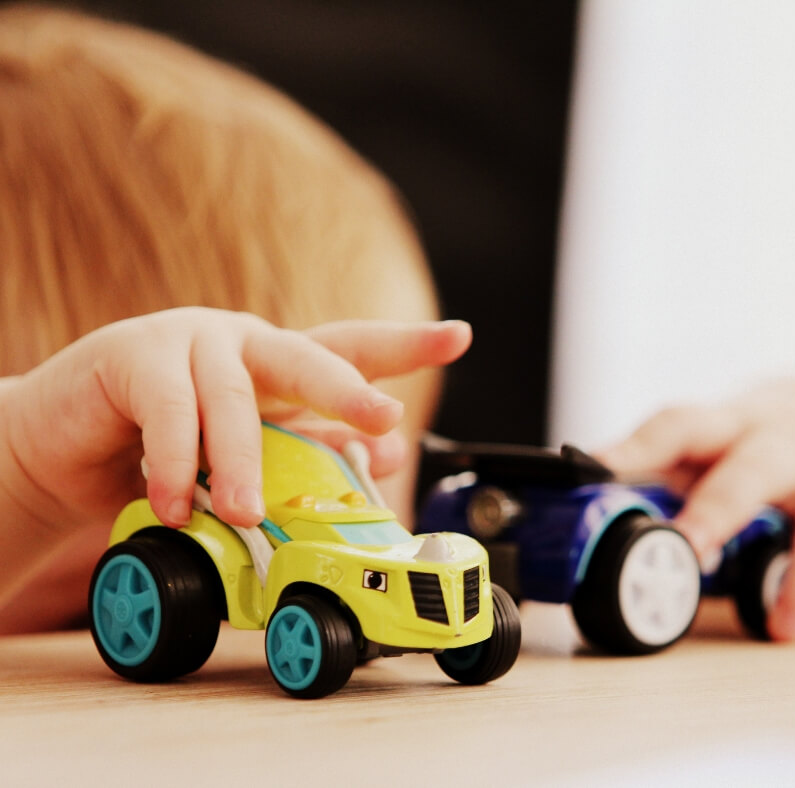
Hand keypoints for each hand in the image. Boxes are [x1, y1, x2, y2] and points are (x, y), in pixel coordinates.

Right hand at [0, 308, 470, 536]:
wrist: (64, 448)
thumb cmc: (164, 452)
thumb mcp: (243, 458)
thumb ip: (303, 451)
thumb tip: (380, 455)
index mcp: (276, 364)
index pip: (349, 347)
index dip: (405, 343)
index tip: (460, 336)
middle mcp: (243, 343)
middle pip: (308, 356)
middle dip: (349, 388)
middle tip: (382, 418)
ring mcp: (189, 342)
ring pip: (235, 399)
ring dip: (245, 463)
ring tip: (247, 512)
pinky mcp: (133, 356)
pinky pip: (169, 412)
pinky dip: (177, 464)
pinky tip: (176, 503)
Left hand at [596, 379, 794, 640]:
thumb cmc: (752, 440)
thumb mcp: (706, 446)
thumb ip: (656, 475)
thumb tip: (577, 507)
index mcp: (727, 427)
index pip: (679, 425)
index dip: (638, 446)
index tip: (597, 467)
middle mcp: (784, 443)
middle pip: (754, 467)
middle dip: (722, 507)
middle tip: (692, 550)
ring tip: (783, 628)